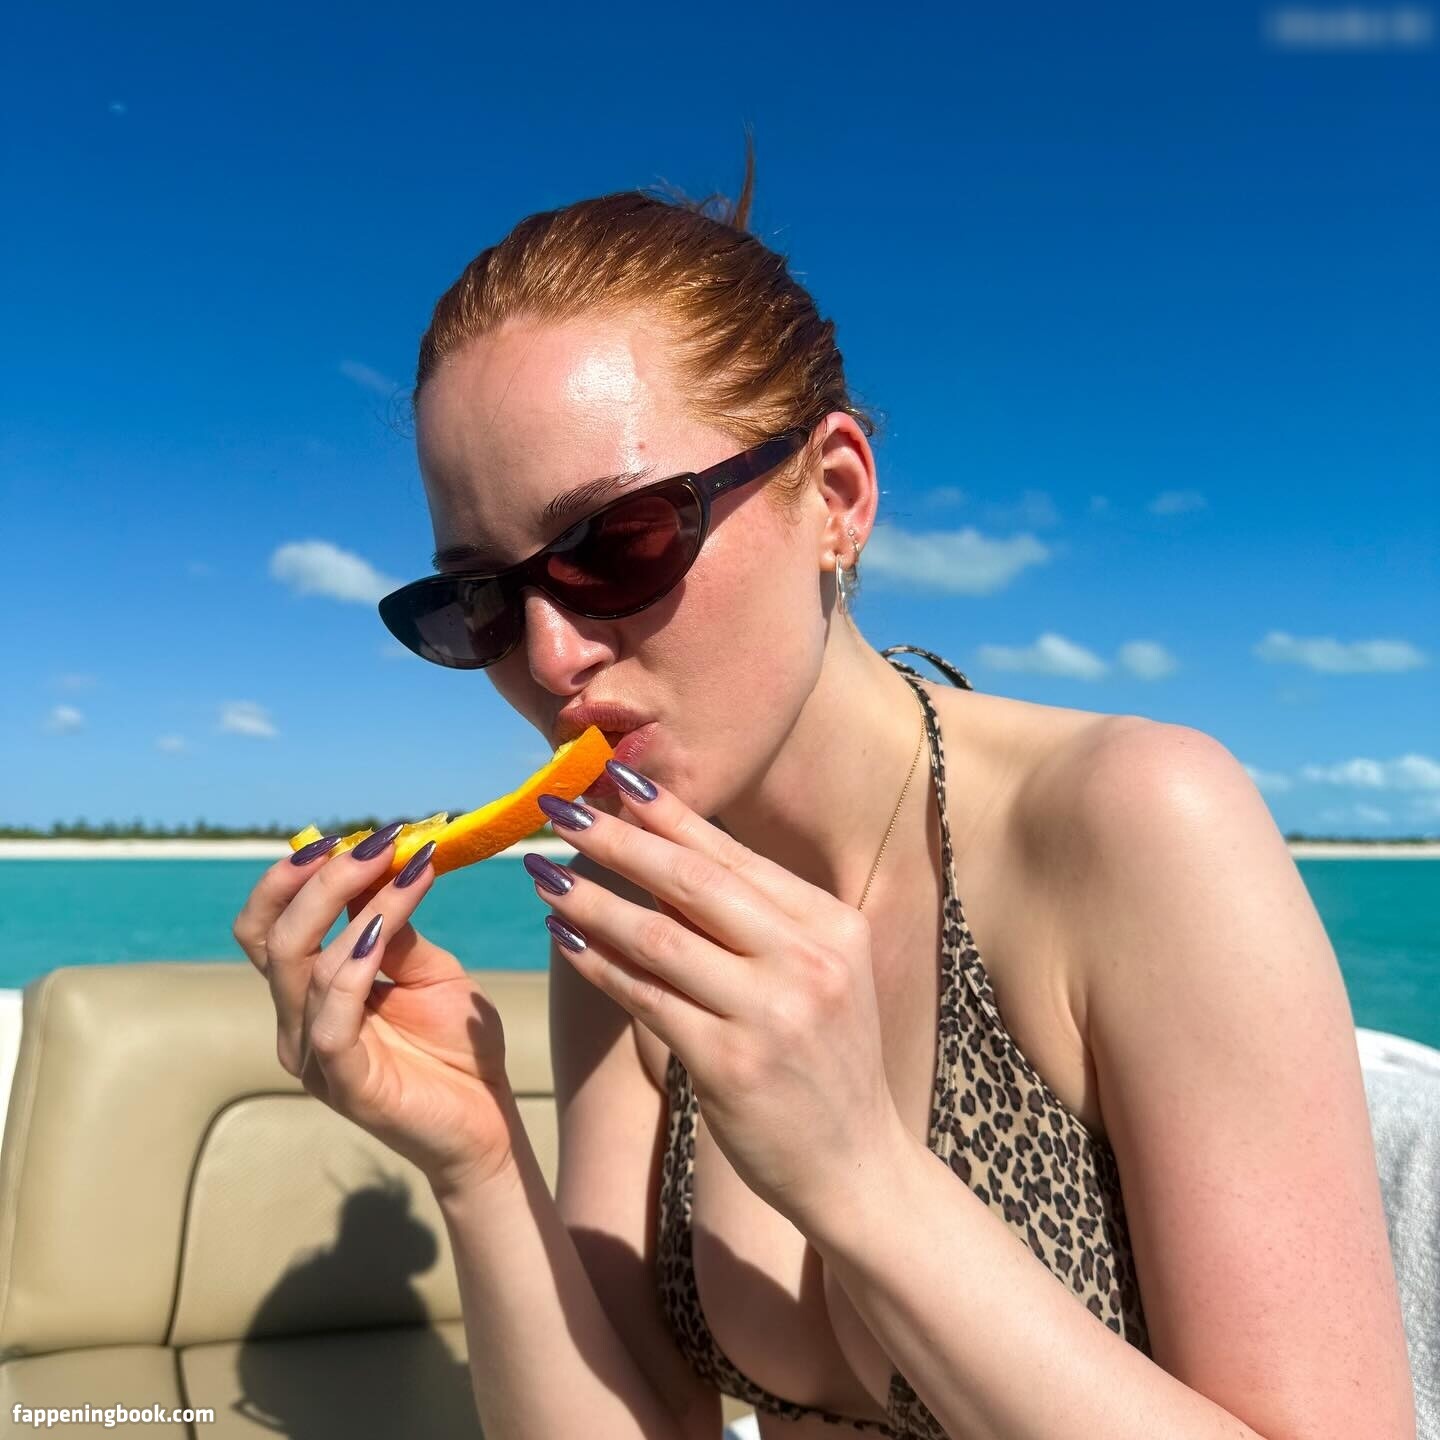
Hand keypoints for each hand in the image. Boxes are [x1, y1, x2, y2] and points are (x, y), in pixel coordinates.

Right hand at [231, 827, 516, 1197]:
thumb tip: (380, 861)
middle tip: (373, 843)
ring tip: (404, 868)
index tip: (348, 835)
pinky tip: (381, 932)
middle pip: (274, 939)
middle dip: (318, 881)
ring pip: (302, 968)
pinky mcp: (344, 1084)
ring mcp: (315, 1057)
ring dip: (353, 907)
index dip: (294, 878)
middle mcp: (298, 1022)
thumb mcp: (428, 968)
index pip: (269, 926)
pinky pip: (330, 1020)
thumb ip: (394, 925)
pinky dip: (351, 968)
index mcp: (310, 993)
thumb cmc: (456, 1046)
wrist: (490, 1119)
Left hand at [530, 770, 905, 1228]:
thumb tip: (671, 854)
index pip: (734, 855)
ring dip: (591, 901)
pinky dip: (600, 967)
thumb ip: (764, 919)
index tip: (613, 779)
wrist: (858, 1167)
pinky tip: (564, 942)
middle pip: (693, 883)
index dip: (667, 813)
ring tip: (542, 874)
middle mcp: (809, 959)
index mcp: (831, 924)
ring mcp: (772, 1014)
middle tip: (560, 809)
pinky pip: (647, 1001)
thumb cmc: (826, 1062)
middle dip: (617, 839)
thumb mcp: (822, 975)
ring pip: (659, 939)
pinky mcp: (732, 1066)